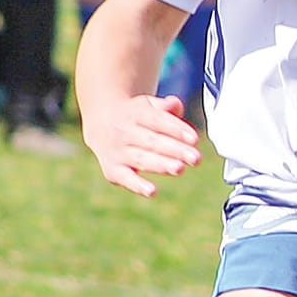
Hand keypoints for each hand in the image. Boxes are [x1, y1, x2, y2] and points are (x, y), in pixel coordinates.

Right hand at [85, 93, 202, 199]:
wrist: (101, 122)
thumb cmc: (136, 115)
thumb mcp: (148, 104)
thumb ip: (164, 106)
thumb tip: (176, 105)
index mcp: (135, 113)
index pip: (158, 121)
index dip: (176, 129)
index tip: (195, 139)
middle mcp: (124, 132)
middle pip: (152, 141)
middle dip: (175, 150)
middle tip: (195, 158)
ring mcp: (117, 152)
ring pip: (141, 159)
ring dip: (161, 165)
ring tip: (179, 169)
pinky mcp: (112, 170)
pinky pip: (125, 178)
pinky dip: (137, 186)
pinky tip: (152, 191)